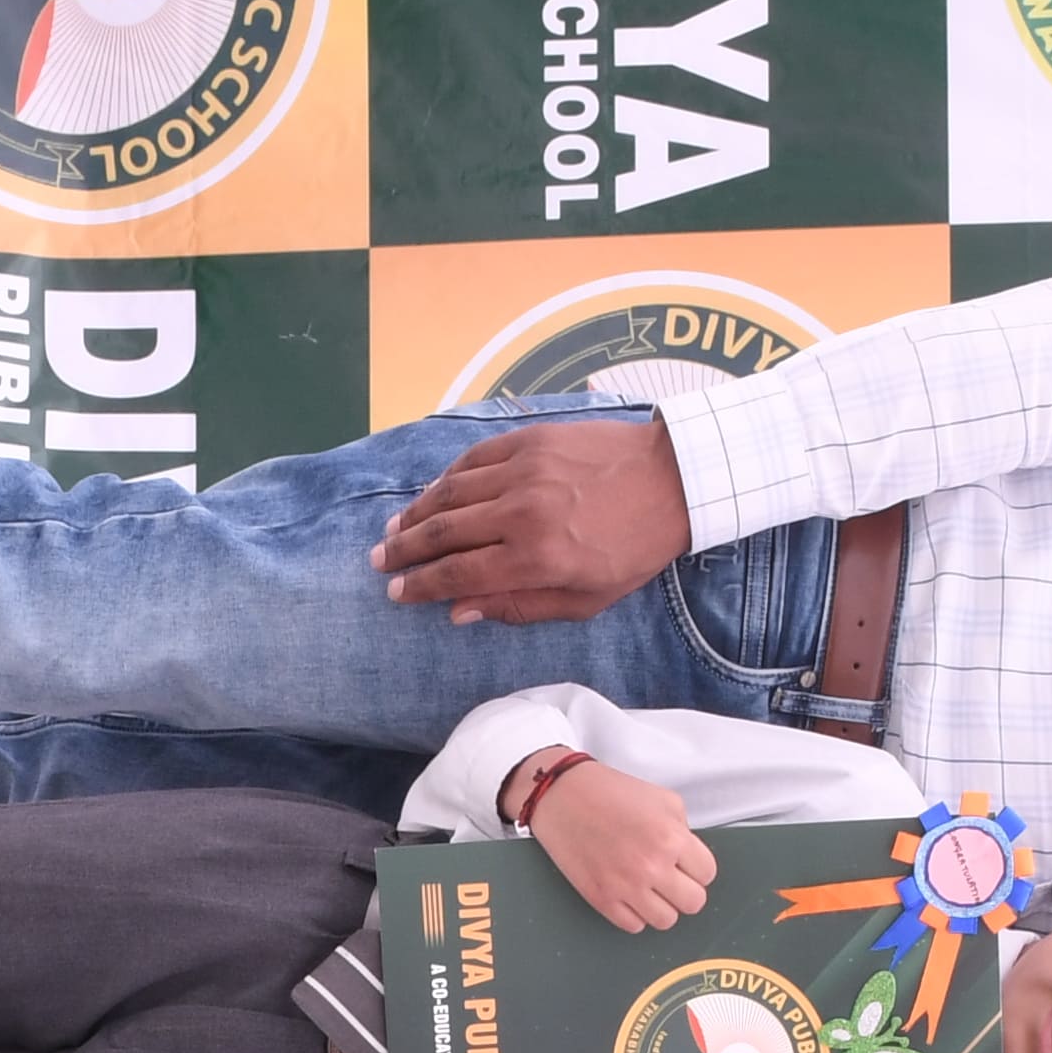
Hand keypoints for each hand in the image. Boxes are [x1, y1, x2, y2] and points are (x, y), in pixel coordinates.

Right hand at [373, 417, 692, 623]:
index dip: (419, 587)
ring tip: (394, 529)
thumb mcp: (585, 599)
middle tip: (379, 561)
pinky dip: (446, 479)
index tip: (395, 593)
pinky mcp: (528, 440)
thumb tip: (460, 611)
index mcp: (536, 558)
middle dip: (404, 550)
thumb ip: (518, 606)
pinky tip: (433, 494)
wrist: (672, 479)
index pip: (457, 574)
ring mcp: (522, 470)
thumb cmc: (633, 549)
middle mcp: (521, 512)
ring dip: (416, 513)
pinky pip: (473, 461)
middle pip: (443, 533)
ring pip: (450, 492)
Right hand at [527, 756, 714, 931]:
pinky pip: (634, 926)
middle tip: (670, 879)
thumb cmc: (612, 793)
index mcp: (671, 837)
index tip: (685, 863)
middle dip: (685, 890)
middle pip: (693, 903)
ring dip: (662, 906)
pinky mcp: (602, 899)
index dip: (697, 868)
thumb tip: (688, 858)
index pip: (707, 874)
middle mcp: (652, 866)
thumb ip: (683, 830)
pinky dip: (635, 914)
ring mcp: (626, 887)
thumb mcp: (663, 799)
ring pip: (666, 921)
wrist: (563, 796)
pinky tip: (628, 895)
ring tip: (649, 889)